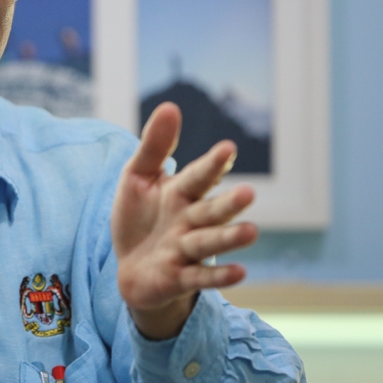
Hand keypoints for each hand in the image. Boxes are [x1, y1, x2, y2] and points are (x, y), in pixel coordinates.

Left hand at [111, 102, 257, 339]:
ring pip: (210, 242)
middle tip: (249, 193)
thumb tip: (171, 106)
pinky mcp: (179, 277)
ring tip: (252, 232)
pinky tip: (241, 272)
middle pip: (211, 211)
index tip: (228, 149)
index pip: (199, 177)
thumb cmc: (138, 216)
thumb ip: (155, 146)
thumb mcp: (138, 177)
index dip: (212, 165)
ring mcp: (186, 250)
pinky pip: (200, 277)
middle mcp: (190, 220)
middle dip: (228, 204)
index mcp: (181, 193)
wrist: (130, 266)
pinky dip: (218, 276)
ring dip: (230, 238)